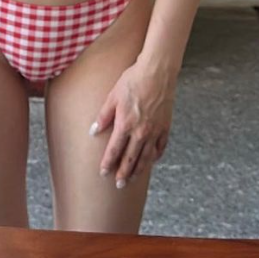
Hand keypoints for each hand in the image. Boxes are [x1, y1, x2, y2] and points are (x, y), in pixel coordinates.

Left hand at [90, 60, 176, 187]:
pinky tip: (151, 161)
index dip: (108, 163)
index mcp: (125, 124)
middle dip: (123, 173)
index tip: (103, 173)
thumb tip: (93, 131)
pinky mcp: (165, 126)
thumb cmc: (133, 80)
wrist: (157, 72)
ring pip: (146, 157)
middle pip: (130, 158)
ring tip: (132, 179)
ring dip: (138, 170)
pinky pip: (160, 147)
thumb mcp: (113, 96)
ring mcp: (154, 131)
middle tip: (118, 185)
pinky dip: (155, 156)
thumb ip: (103, 116)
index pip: (114, 150)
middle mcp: (140, 132)